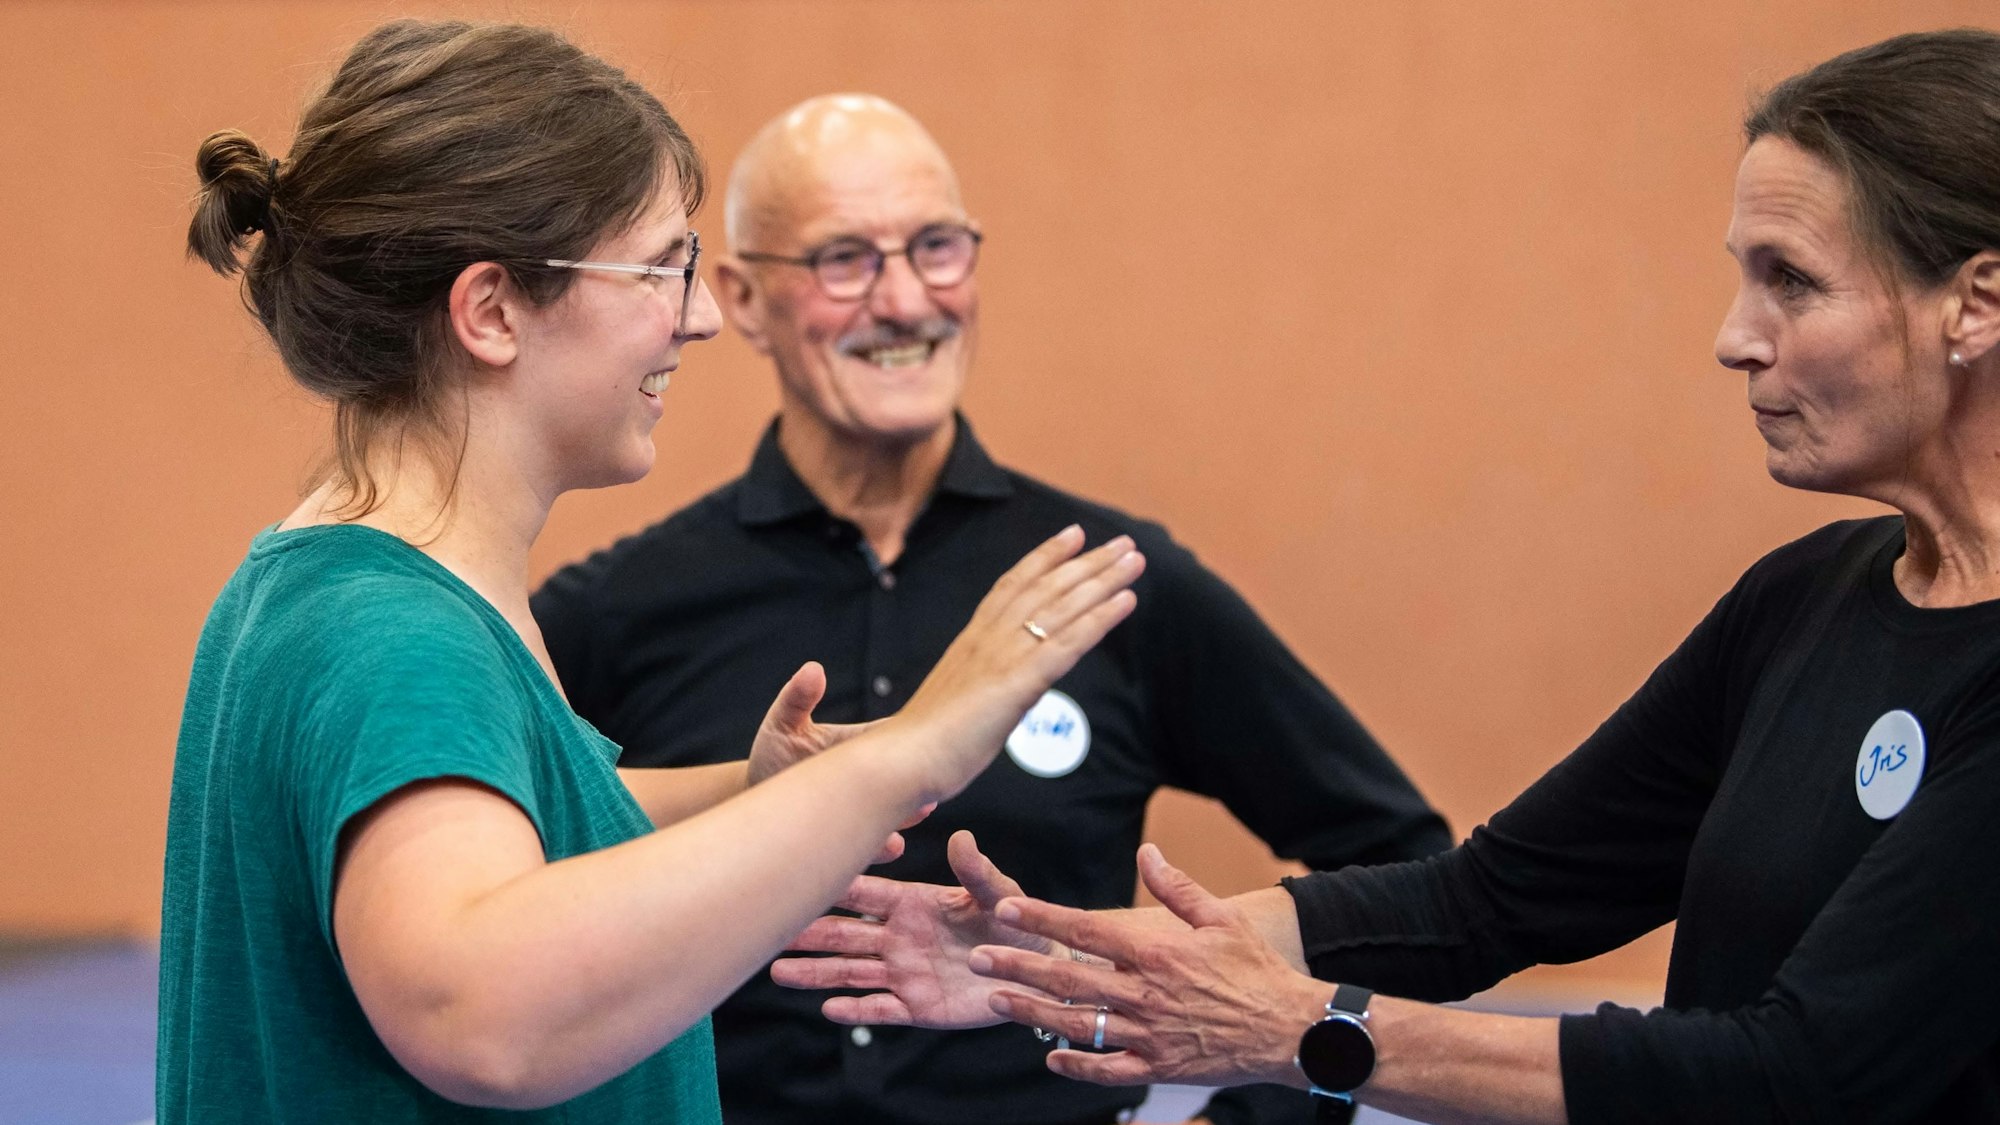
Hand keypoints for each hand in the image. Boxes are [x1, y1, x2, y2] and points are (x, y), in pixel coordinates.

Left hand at [747, 662, 920, 861]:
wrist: (756, 803)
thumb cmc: (773, 759)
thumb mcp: (782, 725)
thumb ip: (797, 699)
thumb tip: (814, 669)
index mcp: (864, 746)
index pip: (901, 739)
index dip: (916, 742)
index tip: (927, 742)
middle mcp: (871, 781)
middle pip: (907, 780)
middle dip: (919, 785)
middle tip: (931, 790)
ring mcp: (864, 814)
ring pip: (896, 817)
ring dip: (907, 818)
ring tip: (915, 816)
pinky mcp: (851, 843)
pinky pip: (872, 847)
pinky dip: (884, 846)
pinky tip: (892, 845)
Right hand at [771, 831, 1052, 1027]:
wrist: (1037, 968)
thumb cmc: (1017, 922)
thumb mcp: (1000, 894)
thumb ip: (978, 872)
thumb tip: (962, 838)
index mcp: (914, 904)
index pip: (866, 894)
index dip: (834, 888)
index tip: (799, 877)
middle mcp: (900, 937)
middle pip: (845, 935)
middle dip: (808, 932)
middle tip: (769, 928)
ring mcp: (905, 973)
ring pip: (851, 973)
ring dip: (815, 973)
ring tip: (778, 971)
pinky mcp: (918, 1007)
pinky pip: (880, 1009)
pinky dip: (855, 1010)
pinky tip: (828, 1008)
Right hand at [893, 526, 1143, 802]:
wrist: (903, 759)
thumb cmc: (924, 743)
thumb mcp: (955, 702)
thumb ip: (978, 690)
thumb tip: (994, 697)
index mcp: (972, 641)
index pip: (1013, 586)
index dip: (1044, 558)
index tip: (1072, 536)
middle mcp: (989, 639)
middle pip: (1045, 588)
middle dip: (1087, 562)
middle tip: (1123, 544)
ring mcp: (1004, 657)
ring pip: (1062, 607)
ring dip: (1102, 580)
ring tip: (1133, 559)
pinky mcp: (1018, 682)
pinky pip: (1068, 643)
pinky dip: (1100, 618)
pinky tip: (1126, 601)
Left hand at [969, 844, 1328, 1088]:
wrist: (1290, 1029)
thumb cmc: (1257, 970)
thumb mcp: (1221, 918)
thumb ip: (1176, 887)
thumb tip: (1147, 853)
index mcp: (1156, 952)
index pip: (1085, 930)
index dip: (1042, 919)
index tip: (1005, 910)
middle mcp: (1144, 994)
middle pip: (1067, 979)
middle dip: (1017, 967)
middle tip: (978, 960)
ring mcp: (1148, 1035)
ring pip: (1077, 1024)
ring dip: (1032, 1013)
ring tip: (997, 1001)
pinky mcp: (1158, 1067)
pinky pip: (1108, 1069)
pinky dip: (1077, 1065)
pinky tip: (1051, 1057)